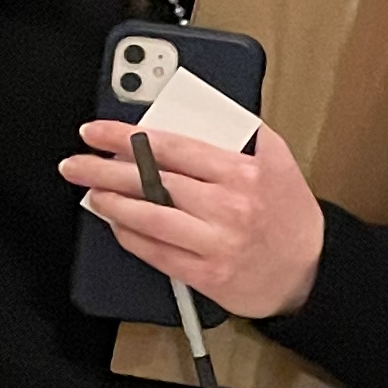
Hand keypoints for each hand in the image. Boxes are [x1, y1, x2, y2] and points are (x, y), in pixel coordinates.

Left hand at [61, 121, 325, 321]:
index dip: (128, 137)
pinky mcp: (208, 275)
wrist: (310, 272)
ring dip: (114, 203)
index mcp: (242, 172)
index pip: (173, 146)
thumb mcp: (277, 162)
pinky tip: (117, 225)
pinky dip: (132, 237)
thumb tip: (198, 112)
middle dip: (106, 169)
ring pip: (152, 217)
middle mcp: (229, 206)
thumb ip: (244, 134)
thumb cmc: (289, 216)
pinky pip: (159, 253)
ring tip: (92, 192)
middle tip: (77, 163)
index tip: (98, 131)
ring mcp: (217, 243)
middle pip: (154, 181)